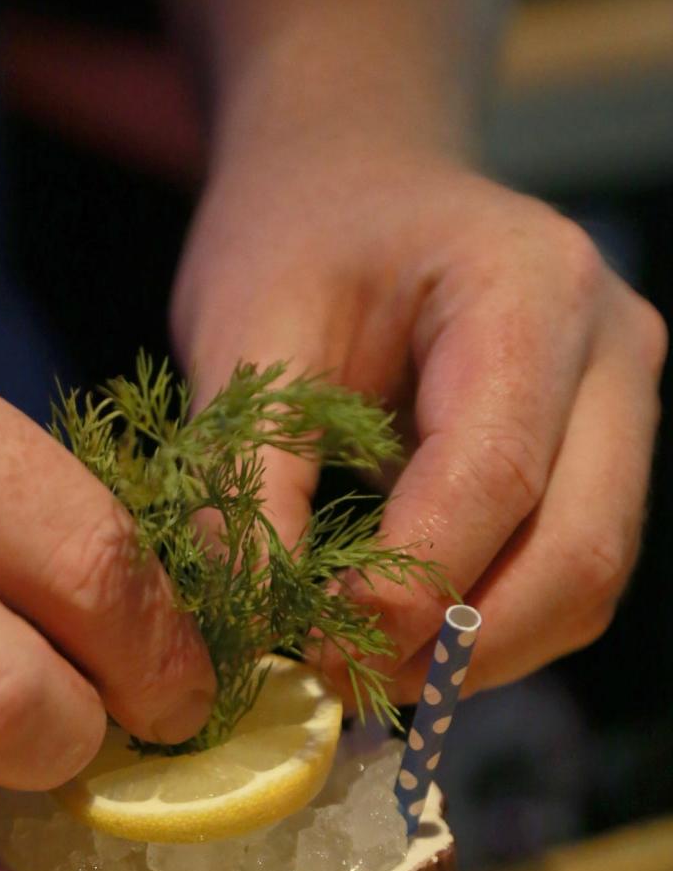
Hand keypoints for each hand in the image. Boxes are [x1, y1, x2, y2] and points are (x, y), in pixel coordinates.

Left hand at [172, 144, 666, 702]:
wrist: (356, 189)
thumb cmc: (299, 242)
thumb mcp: (246, 335)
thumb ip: (247, 480)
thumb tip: (254, 628)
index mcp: (530, 289)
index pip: (497, 476)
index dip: (409, 589)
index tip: (312, 648)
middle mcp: (612, 350)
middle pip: (578, 552)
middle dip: (454, 646)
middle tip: (339, 681)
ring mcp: (625, 407)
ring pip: (586, 583)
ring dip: (475, 653)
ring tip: (361, 666)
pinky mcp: (605, 457)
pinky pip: (569, 576)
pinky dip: (490, 629)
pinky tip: (403, 635)